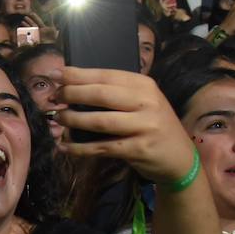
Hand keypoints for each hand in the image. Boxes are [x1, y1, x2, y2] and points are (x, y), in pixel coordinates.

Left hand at [58, 67, 197, 183]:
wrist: (180, 158)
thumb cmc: (154, 126)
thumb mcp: (143, 103)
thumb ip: (117, 94)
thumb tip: (74, 86)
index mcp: (144, 85)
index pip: (106, 75)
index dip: (77, 74)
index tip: (55, 74)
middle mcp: (146, 102)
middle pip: (100, 95)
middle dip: (71, 95)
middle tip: (54, 99)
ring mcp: (144, 126)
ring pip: (99, 121)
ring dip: (73, 120)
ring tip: (57, 119)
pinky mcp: (139, 149)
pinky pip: (102, 147)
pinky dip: (80, 148)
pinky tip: (64, 147)